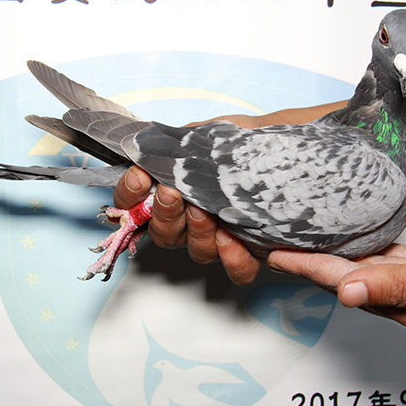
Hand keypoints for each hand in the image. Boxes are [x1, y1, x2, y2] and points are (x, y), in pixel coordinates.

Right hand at [112, 113, 264, 284]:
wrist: (276, 148)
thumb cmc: (238, 142)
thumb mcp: (203, 135)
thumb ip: (175, 143)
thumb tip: (148, 144)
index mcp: (171, 195)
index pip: (134, 206)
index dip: (129, 198)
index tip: (138, 177)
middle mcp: (190, 222)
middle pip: (163, 234)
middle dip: (163, 214)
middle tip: (171, 192)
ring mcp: (218, 238)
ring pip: (198, 251)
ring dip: (197, 232)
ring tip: (204, 211)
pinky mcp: (250, 250)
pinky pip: (239, 270)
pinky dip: (233, 259)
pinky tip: (232, 238)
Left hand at [268, 242, 405, 355]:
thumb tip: (350, 294)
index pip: (347, 285)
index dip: (309, 268)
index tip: (274, 253)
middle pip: (349, 280)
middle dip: (311, 263)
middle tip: (278, 242)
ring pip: (371, 271)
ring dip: (337, 257)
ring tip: (308, 239)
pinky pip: (400, 262)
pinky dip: (376, 250)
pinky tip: (365, 241)